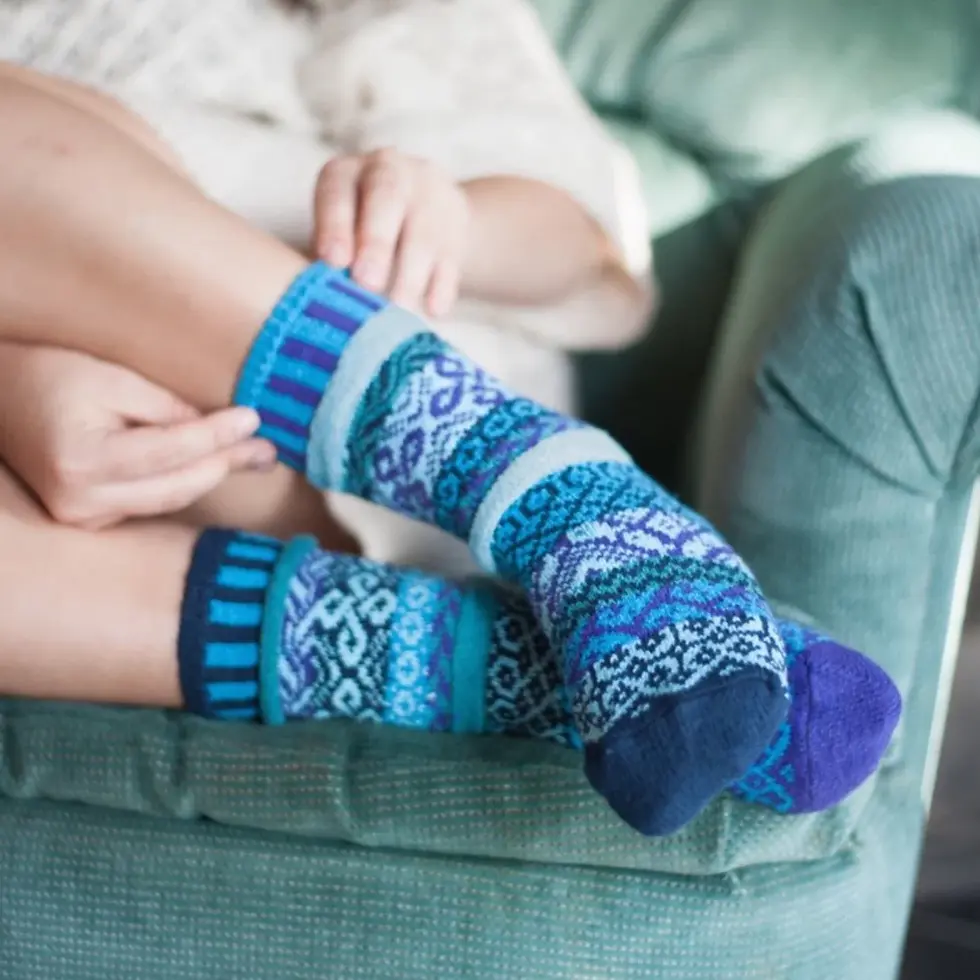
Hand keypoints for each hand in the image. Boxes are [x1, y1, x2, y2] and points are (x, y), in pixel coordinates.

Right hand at [0, 345, 275, 528]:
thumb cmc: (50, 376)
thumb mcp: (110, 378)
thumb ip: (166, 409)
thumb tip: (223, 431)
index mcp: (82, 461)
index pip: (171, 452)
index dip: (217, 435)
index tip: (255, 419)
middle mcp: (80, 502)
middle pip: (177, 485)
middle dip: (227, 463)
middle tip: (269, 448)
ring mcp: (82, 518)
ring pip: (170, 499)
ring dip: (214, 476)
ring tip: (256, 457)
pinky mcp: (89, 520)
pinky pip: (151, 502)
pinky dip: (184, 483)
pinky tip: (216, 466)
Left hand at [313, 148, 469, 316]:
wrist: (421, 213)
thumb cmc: (358, 233)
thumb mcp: (337, 232)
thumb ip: (330, 256)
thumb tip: (324, 297)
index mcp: (346, 172)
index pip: (338, 190)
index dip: (335, 225)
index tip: (334, 262)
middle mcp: (388, 170)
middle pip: (387, 197)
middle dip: (377, 242)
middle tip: (368, 283)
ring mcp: (427, 192)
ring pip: (423, 231)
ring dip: (411, 274)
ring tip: (399, 310)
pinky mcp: (457, 219)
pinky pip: (451, 253)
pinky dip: (442, 284)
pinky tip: (434, 310)